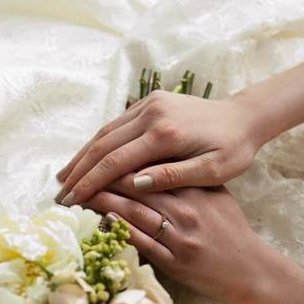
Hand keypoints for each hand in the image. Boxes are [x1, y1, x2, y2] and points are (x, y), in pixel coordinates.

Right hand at [55, 90, 264, 205]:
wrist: (245, 116)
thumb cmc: (233, 150)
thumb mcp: (212, 171)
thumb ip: (172, 177)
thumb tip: (134, 184)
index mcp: (165, 134)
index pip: (116, 162)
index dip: (90, 183)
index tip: (72, 201)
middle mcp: (151, 114)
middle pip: (102, 145)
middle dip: (78, 171)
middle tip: (58, 194)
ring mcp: (149, 104)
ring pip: (105, 132)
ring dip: (82, 155)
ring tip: (64, 178)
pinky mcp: (150, 102)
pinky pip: (116, 125)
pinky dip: (98, 143)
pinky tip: (86, 158)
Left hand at [82, 175, 283, 303]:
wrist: (251, 268)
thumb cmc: (230, 230)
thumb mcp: (215, 194)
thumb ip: (186, 176)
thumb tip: (153, 159)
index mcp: (194, 188)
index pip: (148, 168)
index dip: (117, 162)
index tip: (94, 159)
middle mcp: (185, 209)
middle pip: (134, 188)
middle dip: (100, 181)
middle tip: (74, 178)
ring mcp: (179, 236)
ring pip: (133, 213)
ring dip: (101, 204)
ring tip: (77, 197)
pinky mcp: (176, 262)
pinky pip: (142, 243)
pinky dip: (120, 231)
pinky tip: (101, 223)